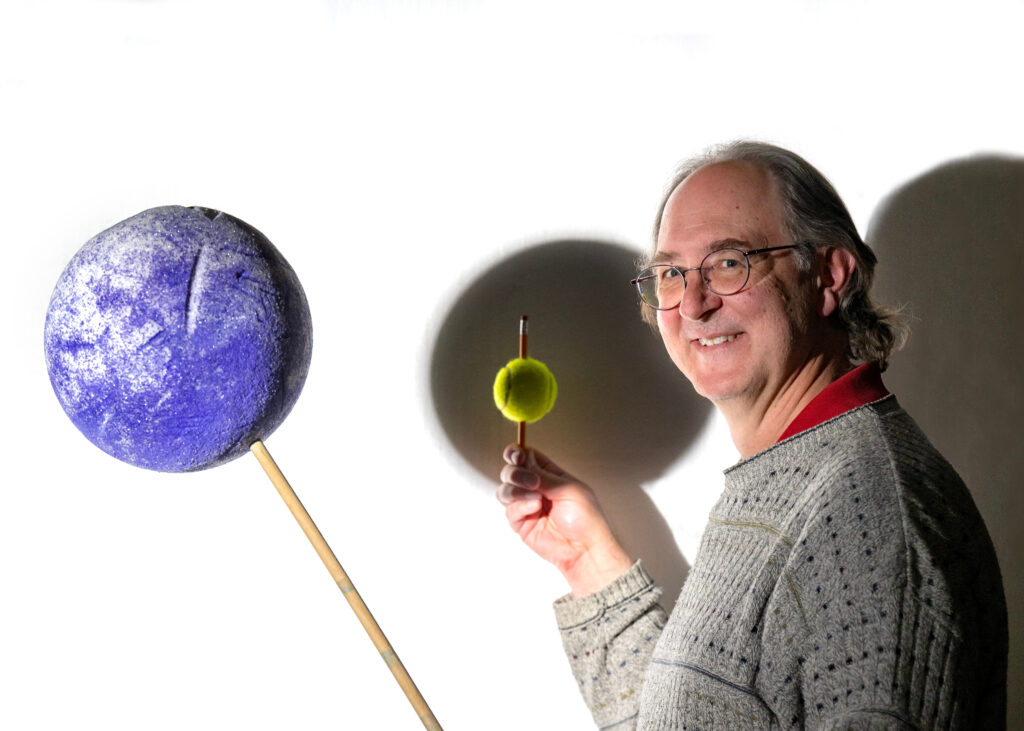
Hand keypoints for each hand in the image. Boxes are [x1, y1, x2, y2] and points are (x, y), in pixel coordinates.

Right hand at [497, 444, 632, 596]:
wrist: (585, 549)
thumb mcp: (568, 488)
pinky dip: (520, 507)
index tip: (517, 456)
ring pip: (505, 489)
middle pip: (511, 471)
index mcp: (550, 475)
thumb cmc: (586, 520)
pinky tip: (534, 509)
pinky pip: (509, 510)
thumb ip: (543, 475)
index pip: (526, 457)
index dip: (517, 453)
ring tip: (536, 499)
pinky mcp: (521, 523)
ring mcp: (527, 506)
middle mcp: (536, 488)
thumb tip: (524, 462)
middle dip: (516, 473)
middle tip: (531, 482)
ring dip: (516, 490)